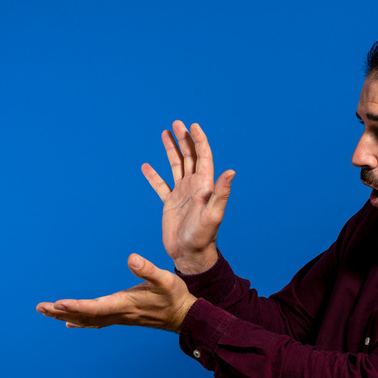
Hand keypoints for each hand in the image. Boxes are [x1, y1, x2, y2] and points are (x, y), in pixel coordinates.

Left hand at [36, 254, 196, 331]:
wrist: (183, 316)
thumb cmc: (175, 296)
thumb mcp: (165, 279)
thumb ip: (148, 269)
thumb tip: (131, 257)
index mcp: (125, 304)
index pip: (95, 307)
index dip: (76, 306)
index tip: (58, 304)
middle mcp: (118, 313)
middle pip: (84, 315)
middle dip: (61, 311)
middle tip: (40, 308)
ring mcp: (119, 317)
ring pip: (87, 319)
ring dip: (66, 316)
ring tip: (46, 312)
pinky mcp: (121, 317)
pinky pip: (95, 321)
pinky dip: (80, 320)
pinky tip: (69, 322)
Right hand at [141, 121, 234, 273]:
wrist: (190, 254)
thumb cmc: (203, 236)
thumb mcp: (213, 214)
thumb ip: (221, 192)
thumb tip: (231, 171)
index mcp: (205, 185)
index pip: (204, 156)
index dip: (199, 140)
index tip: (193, 125)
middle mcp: (194, 186)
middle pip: (189, 156)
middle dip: (184, 139)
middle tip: (176, 122)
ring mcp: (182, 193)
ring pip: (176, 166)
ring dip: (171, 149)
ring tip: (165, 133)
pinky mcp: (170, 203)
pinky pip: (161, 185)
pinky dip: (154, 176)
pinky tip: (146, 166)